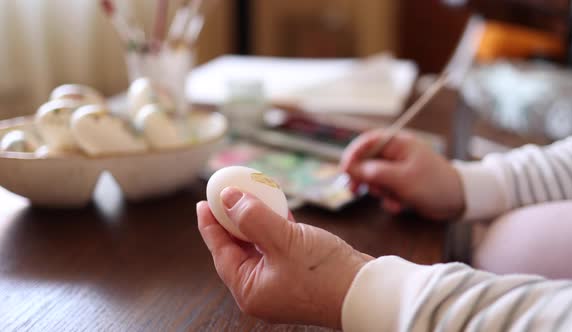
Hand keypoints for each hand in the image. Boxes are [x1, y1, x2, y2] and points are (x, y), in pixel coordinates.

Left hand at [197, 187, 372, 327]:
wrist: (366, 293)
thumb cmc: (324, 274)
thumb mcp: (284, 241)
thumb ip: (253, 218)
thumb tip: (228, 198)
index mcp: (250, 289)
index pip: (221, 251)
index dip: (211, 225)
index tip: (203, 202)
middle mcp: (262, 289)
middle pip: (238, 248)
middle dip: (233, 219)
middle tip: (227, 194)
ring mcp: (281, 282)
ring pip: (260, 245)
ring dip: (257, 220)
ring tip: (252, 195)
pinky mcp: (299, 274)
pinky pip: (279, 247)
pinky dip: (277, 227)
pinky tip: (280, 209)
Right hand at [341, 130, 464, 220]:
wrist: (461, 200)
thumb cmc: (433, 184)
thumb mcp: (401, 179)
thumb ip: (374, 172)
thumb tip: (350, 168)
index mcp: (398, 143)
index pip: (367, 142)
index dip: (352, 155)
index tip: (344, 171)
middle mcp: (397, 153)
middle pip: (368, 161)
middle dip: (363, 177)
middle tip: (353, 191)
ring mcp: (400, 168)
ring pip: (376, 178)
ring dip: (379, 191)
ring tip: (389, 200)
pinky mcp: (403, 183)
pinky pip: (387, 189)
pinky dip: (389, 198)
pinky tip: (398, 206)